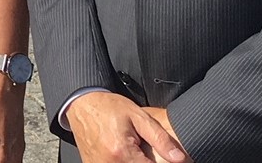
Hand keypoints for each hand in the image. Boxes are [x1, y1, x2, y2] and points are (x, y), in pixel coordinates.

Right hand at [68, 91, 186, 162]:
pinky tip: (122, 152)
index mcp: (122, 153)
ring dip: (134, 161)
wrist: (81, 104)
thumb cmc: (109, 108)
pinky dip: (121, 161)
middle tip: (141, 146)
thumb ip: (160, 139)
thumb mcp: (138, 117)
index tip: (161, 156)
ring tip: (132, 147)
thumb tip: (180, 158)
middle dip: (145, 160)